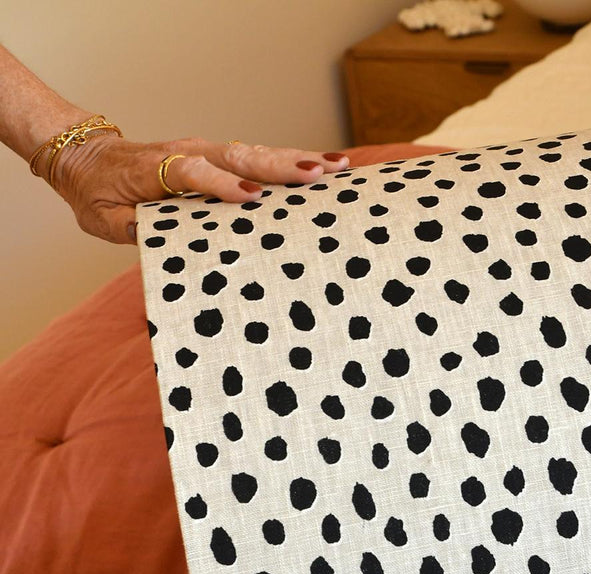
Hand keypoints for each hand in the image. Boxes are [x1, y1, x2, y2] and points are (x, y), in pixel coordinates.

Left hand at [50, 134, 350, 244]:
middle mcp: (188, 153)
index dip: (221, 184)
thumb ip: (130, 229)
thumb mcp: (103, 220)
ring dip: (295, 160)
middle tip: (318, 174)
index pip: (193, 172)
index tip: (251, 197)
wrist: (88, 158)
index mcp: (157, 169)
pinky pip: (254, 158)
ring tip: (336, 167)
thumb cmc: (98, 194)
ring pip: (254, 153)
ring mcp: (205, 151)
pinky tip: (321, 167)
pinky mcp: (217, 157)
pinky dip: (288, 161)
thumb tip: (156, 238)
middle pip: (238, 156)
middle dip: (279, 167)